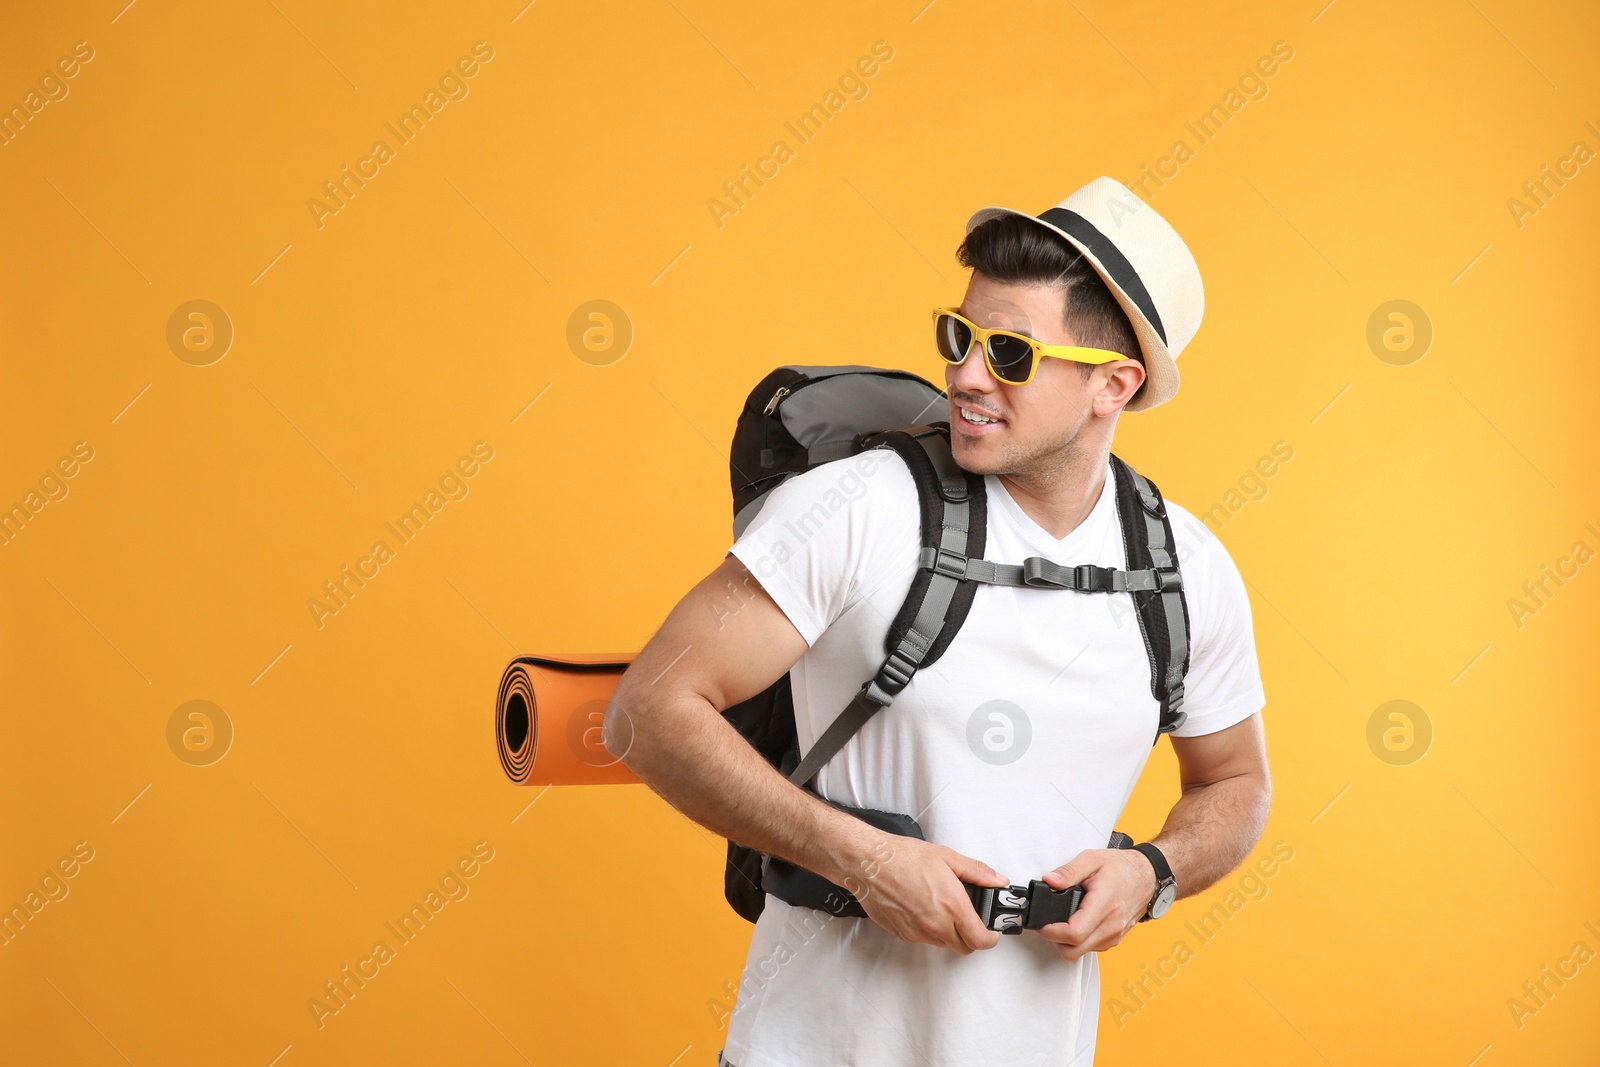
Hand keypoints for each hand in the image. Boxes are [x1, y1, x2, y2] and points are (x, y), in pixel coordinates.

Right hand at [846, 832, 1009, 954]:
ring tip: (943, 908)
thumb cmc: (902, 857)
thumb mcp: (947, 857)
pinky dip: (930, 930)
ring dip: (949, 933)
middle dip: (972, 937)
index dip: (991, 938)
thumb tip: (997, 880)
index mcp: (951, 905)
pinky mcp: (903, 934)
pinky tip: (924, 909)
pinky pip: (924, 940)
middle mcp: (935, 924)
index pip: (980, 940)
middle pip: (964, 948)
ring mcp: (918, 932)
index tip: (991, 930)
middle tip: (971, 920)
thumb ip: (978, 872)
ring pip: (944, 944)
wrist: (869, 863)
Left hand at [1031, 847, 1156, 960]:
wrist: (1148, 876)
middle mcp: (1111, 926)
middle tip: (1047, 923)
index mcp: (1104, 905)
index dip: (1051, 931)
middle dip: (1054, 940)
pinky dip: (1079, 941)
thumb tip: (1049, 881)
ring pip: (1081, 952)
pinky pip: (1091, 948)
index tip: (1041, 923)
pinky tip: (1077, 923)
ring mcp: (1114, 935)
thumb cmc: (1123, 868)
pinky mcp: (1114, 939)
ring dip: (1066, 942)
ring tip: (1062, 920)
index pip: (1074, 933)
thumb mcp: (1092, 859)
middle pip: (1073, 950)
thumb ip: (1068, 871)